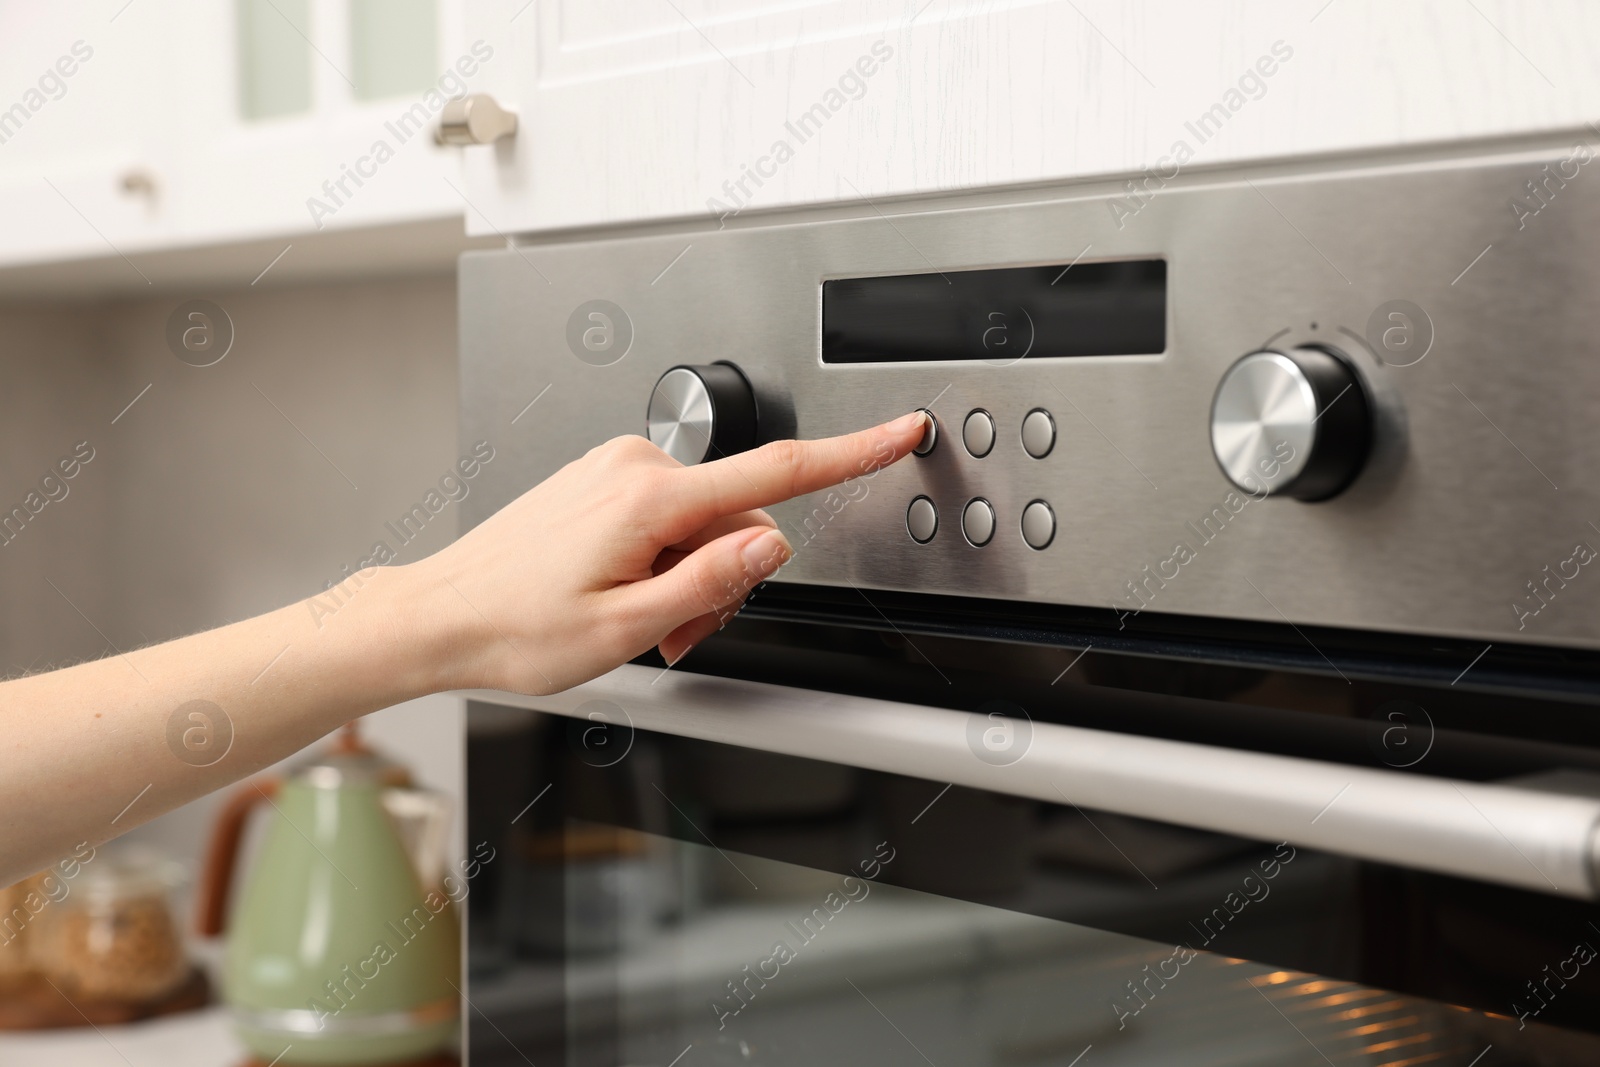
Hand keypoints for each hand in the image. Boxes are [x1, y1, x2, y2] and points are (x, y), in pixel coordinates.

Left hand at [404, 411, 928, 693]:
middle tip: (679, 633)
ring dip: (692, 575)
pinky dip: (664, 557)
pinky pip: (667, 514)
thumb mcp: (628, 628)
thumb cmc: (515, 628)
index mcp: (650, 500)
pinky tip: (625, 594)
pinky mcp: (602, 480)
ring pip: (703, 520)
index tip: (899, 430)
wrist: (441, 615)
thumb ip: (713, 581)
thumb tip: (775, 541)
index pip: (777, 471)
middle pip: (739, 517)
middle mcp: (635, 467)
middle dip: (727, 579)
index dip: (852, 451)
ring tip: (642, 622)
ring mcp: (615, 469)